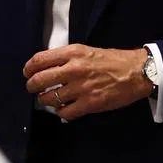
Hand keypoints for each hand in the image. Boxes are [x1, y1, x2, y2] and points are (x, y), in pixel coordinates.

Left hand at [23, 45, 152, 120]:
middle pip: (40, 80)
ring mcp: (80, 88)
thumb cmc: (111, 59)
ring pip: (49, 98)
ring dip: (44, 101)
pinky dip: (60, 112)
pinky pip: (65, 112)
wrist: (135, 72)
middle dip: (32, 86)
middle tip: (33, 88)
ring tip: (46, 100)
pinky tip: (62, 109)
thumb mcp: (86, 50)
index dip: (29, 68)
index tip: (27, 72)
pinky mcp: (89, 104)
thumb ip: (67, 57)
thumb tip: (48, 65)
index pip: (40, 60)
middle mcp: (73, 69)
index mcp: (72, 53)